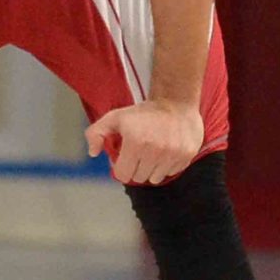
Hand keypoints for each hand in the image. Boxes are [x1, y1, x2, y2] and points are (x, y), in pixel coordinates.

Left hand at [85, 99, 202, 185]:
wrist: (176, 101)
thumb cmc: (144, 112)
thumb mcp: (116, 117)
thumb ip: (97, 133)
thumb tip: (93, 152)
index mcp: (135, 142)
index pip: (123, 175)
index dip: (122, 167)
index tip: (126, 157)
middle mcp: (155, 151)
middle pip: (139, 178)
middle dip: (136, 167)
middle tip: (140, 153)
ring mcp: (172, 154)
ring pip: (156, 178)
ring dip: (152, 169)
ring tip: (154, 152)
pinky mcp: (186, 155)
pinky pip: (172, 172)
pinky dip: (167, 166)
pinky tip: (167, 151)